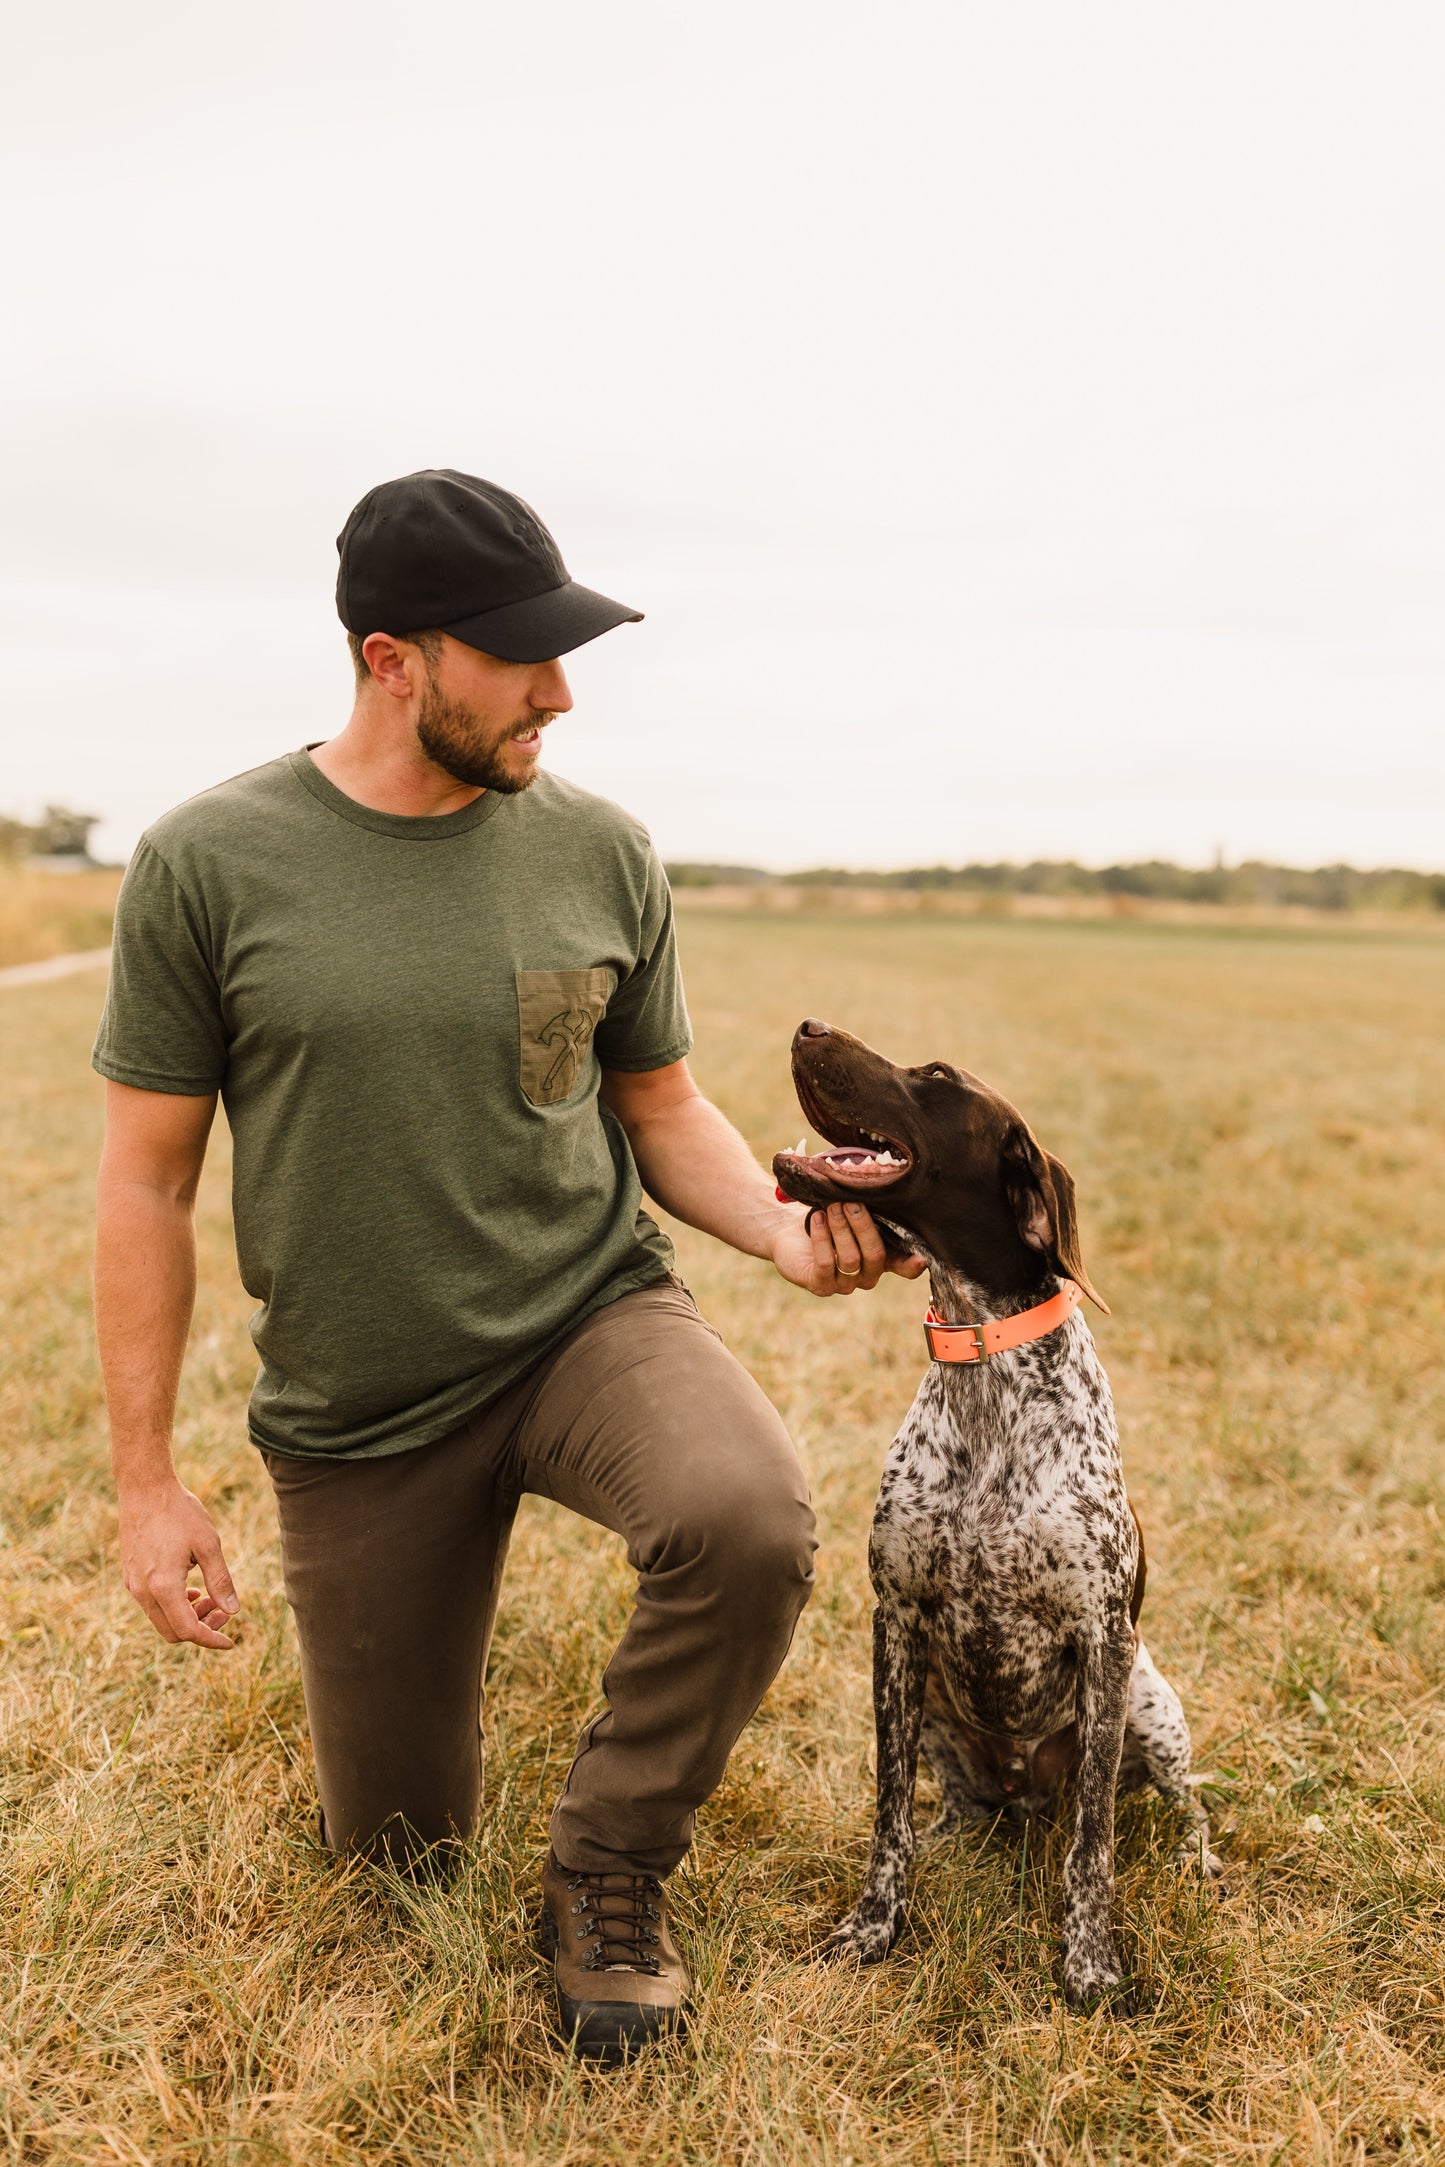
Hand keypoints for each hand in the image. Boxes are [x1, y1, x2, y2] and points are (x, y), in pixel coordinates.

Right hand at [117, 1479, 239, 1648]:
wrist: (144, 1488)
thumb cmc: (179, 1512)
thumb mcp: (208, 1544)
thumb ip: (220, 1580)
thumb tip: (233, 1610)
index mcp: (163, 1586)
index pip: (188, 1631)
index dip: (211, 1640)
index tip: (230, 1642)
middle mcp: (142, 1592)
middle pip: (172, 1632)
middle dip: (201, 1629)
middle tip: (223, 1610)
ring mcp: (132, 1585)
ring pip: (161, 1619)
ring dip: (187, 1616)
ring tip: (210, 1596)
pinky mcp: (129, 1576)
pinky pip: (151, 1604)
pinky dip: (173, 1605)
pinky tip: (191, 1587)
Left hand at [770, 1201, 928, 1296]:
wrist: (789, 1229)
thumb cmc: (828, 1217)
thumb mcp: (853, 1213)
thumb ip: (874, 1213)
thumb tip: (888, 1196)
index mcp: (882, 1258)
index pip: (904, 1268)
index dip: (912, 1265)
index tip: (920, 1258)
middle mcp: (867, 1276)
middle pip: (875, 1256)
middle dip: (863, 1226)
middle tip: (850, 1203)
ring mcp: (844, 1284)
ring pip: (851, 1259)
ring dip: (841, 1228)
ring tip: (831, 1207)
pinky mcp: (820, 1285)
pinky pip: (826, 1263)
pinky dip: (822, 1237)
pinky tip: (818, 1219)